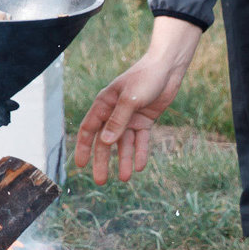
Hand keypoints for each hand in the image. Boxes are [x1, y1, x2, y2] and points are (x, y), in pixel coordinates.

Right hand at [73, 15, 204, 183]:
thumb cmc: (145, 78)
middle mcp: (114, 113)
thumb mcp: (130, 100)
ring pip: (124, 144)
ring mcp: (130, 117)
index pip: (89, 129)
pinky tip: (140, 167)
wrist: (168, 68)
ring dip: (125, 160)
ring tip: (126, 178)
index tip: (80, 165)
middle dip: (103, 161)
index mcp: (104, 105)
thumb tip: (105, 142)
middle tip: (101, 181)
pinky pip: (141, 140)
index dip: (83, 147)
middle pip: (106, 142)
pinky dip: (140, 152)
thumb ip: (118, 121)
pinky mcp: (145, 120)